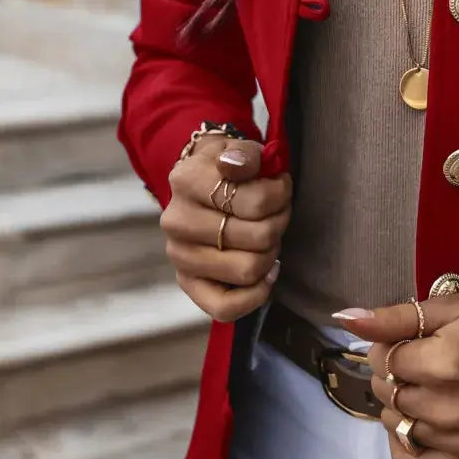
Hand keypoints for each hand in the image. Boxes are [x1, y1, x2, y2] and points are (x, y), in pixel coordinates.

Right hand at [160, 137, 291, 321]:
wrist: (201, 186)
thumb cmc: (228, 170)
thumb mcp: (238, 149)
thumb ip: (244, 154)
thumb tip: (238, 166)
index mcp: (186, 180)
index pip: (256, 202)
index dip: (281, 197)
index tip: (280, 187)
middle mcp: (176, 220)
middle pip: (258, 237)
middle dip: (279, 224)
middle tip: (277, 214)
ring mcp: (179, 255)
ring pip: (248, 270)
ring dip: (270, 254)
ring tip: (267, 238)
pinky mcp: (187, 284)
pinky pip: (226, 308)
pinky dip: (256, 294)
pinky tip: (266, 273)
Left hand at [336, 282, 458, 458]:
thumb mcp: (451, 307)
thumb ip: (395, 317)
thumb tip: (344, 319)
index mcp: (445, 365)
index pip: (382, 360)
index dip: (391, 345)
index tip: (415, 339)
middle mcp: (450, 409)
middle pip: (386, 393)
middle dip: (394, 372)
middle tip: (425, 359)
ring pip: (394, 423)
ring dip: (401, 403)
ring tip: (431, 385)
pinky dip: (407, 437)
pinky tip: (425, 415)